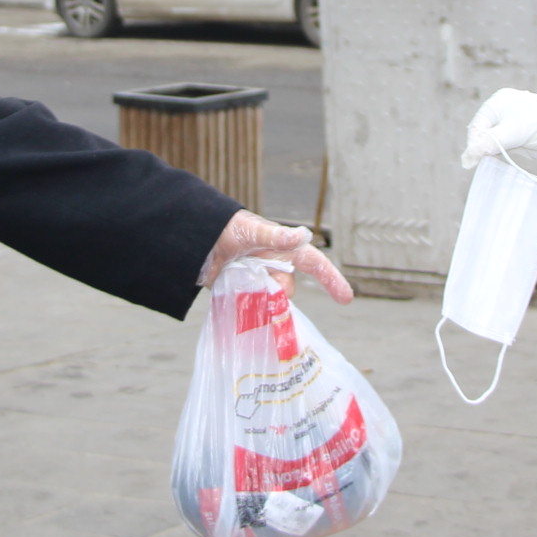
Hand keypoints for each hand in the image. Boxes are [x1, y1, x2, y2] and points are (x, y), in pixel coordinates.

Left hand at [199, 210, 353, 304]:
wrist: (190, 238)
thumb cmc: (223, 227)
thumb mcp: (250, 231)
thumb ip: (275, 236)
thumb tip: (302, 235)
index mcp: (281, 248)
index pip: (314, 264)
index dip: (332, 280)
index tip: (346, 298)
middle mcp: (272, 263)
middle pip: (287, 287)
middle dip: (278, 292)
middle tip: (262, 286)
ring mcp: (256, 277)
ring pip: (270, 299)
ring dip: (261, 301)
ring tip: (243, 290)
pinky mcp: (240, 289)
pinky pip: (252, 305)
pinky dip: (249, 309)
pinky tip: (240, 306)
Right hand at [459, 89, 536, 170]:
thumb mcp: (516, 132)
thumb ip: (491, 143)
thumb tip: (466, 158)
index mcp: (498, 103)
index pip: (477, 126)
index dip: (474, 144)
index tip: (473, 162)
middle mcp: (501, 112)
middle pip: (481, 134)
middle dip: (481, 148)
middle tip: (485, 162)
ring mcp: (508, 126)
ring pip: (489, 142)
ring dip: (490, 153)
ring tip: (497, 159)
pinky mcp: (515, 138)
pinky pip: (500, 148)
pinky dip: (499, 155)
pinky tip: (503, 159)